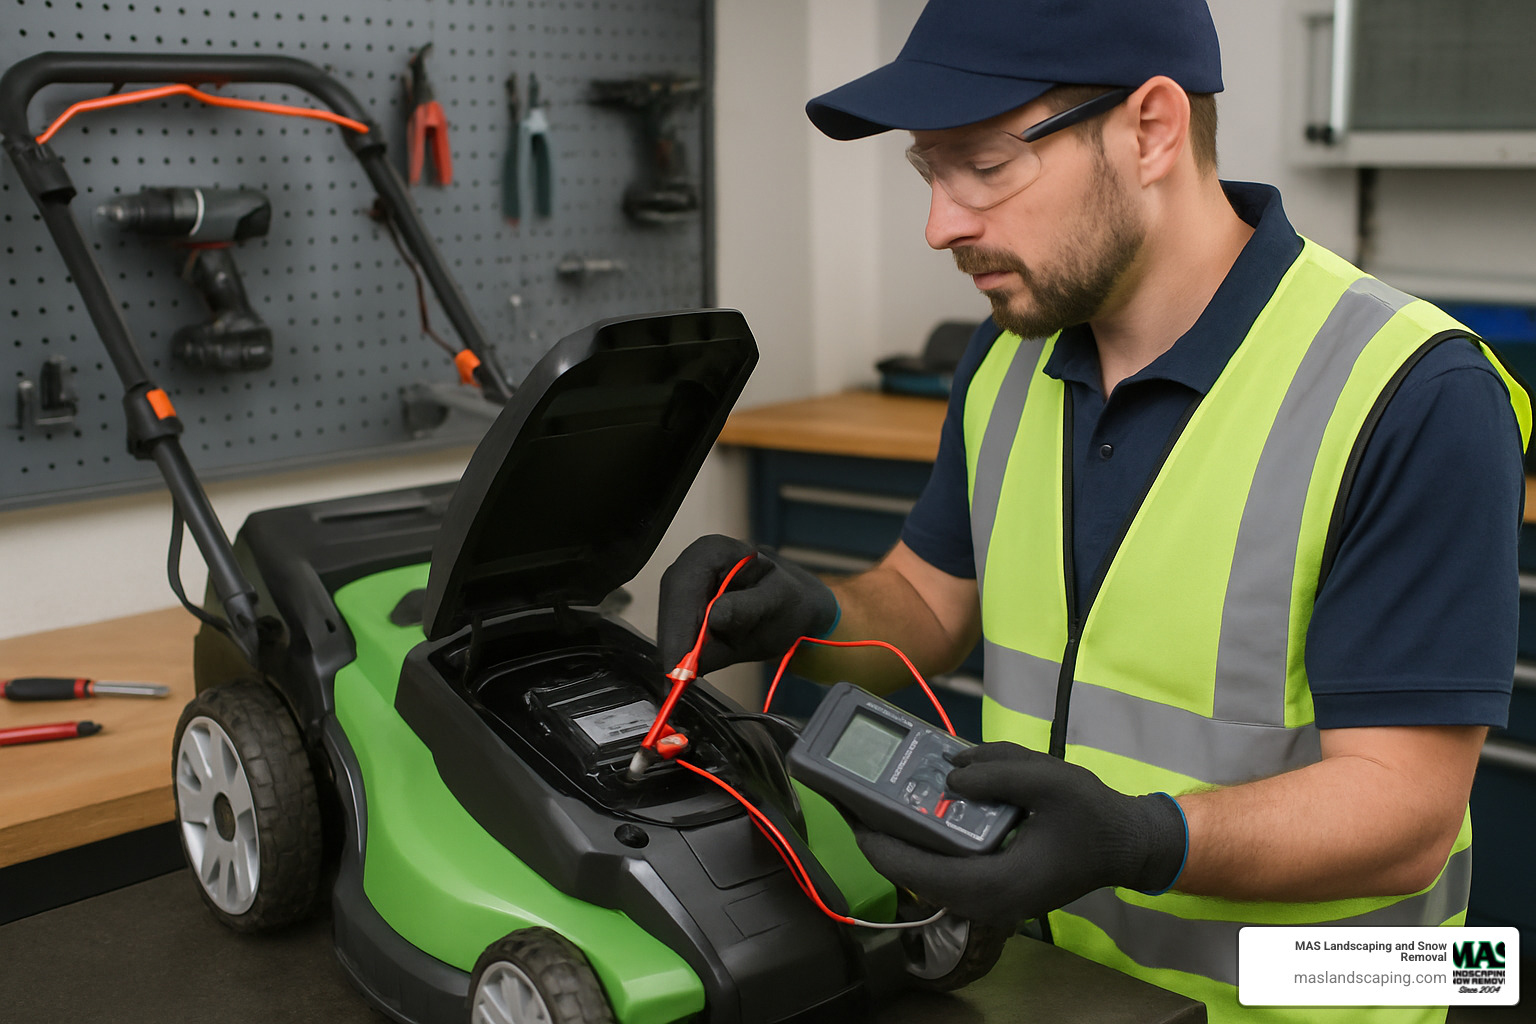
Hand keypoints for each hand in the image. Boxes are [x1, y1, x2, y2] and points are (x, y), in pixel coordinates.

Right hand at [657, 535, 838, 674]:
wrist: (792, 608)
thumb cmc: (788, 601)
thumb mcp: (777, 602)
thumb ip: (747, 609)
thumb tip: (714, 619)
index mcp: (714, 550)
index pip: (685, 588)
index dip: (678, 628)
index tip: (678, 666)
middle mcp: (691, 563)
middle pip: (670, 606)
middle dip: (673, 645)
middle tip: (675, 684)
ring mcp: (683, 586)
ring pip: (668, 622)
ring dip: (674, 652)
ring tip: (680, 683)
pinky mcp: (682, 608)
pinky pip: (675, 632)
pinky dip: (680, 653)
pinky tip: (686, 673)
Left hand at [855, 742, 1186, 928]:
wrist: (1126, 845)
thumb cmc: (1092, 817)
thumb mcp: (1051, 781)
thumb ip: (999, 772)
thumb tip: (951, 772)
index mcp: (995, 884)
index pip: (920, 873)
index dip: (881, 845)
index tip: (851, 814)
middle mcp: (984, 901)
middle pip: (915, 877)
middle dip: (882, 838)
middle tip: (852, 798)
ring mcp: (988, 899)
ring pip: (927, 875)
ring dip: (900, 840)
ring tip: (872, 799)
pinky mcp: (991, 886)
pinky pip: (946, 868)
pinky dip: (926, 841)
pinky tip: (916, 806)